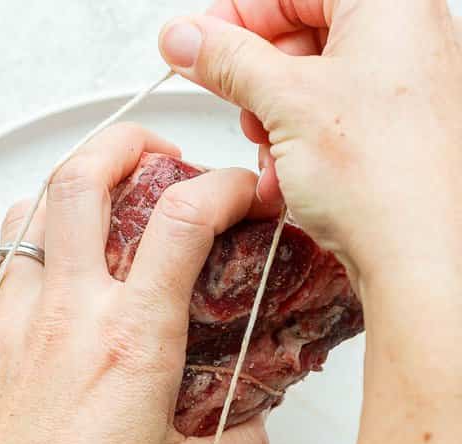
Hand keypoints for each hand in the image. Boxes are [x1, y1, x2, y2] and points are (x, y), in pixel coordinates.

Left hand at [0, 124, 270, 443]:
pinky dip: (38, 236)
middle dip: (127, 142)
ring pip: (35, 208)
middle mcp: (68, 316)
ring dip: (76, 184)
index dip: (226, 185)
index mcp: (130, 343)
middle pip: (84, 176)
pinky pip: (9, 260)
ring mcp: (18, 324)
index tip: (246, 195)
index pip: (183, 217)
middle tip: (162, 156)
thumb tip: (249, 431)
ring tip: (112, 201)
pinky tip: (64, 267)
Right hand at [159, 0, 461, 283]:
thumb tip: (186, 38)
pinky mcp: (399, 125)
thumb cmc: (386, 177)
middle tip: (231, 101)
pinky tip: (288, 171)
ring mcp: (407, 80)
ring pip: (315, 74)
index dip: (235, 16)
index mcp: (390, 5)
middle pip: (304, 26)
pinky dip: (300, 138)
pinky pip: (335, 113)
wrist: (424, 254)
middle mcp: (407, 33)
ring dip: (274, 114)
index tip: (196, 48)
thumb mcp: (284, 103)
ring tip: (267, 147)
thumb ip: (228, 60)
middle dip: (257, 73)